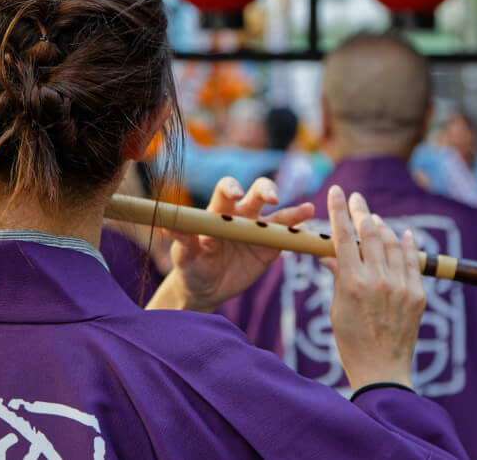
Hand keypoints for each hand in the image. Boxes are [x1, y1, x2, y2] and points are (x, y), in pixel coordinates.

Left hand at [146, 176, 313, 311]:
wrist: (205, 287)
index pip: (225, 191)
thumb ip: (182, 239)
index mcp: (218, 213)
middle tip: (272, 198)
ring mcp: (258, 230)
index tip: (235, 193)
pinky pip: (286, 236)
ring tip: (308, 210)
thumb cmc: (191, 266)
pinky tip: (311, 226)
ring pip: (277, 214)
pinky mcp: (270, 247)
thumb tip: (166, 227)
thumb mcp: (184, 255)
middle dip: (265, 190)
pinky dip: (298, 231)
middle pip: (256, 193)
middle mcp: (240, 216)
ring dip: (292, 211)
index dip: (231, 188)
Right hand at [321, 185, 425, 390]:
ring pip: (393, 243)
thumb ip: (337, 277)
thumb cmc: (351, 342)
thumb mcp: (336, 308)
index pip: (344, 236)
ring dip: (383, 226)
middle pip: (370, 233)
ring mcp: (400, 286)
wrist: (382, 370)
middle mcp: (377, 280)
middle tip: (356, 198)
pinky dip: (408, 243)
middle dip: (361, 211)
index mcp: (351, 283)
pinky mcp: (417, 295)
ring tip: (374, 218)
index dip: (339, 210)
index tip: (337, 191)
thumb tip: (330, 255)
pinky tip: (405, 232)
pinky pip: (413, 261)